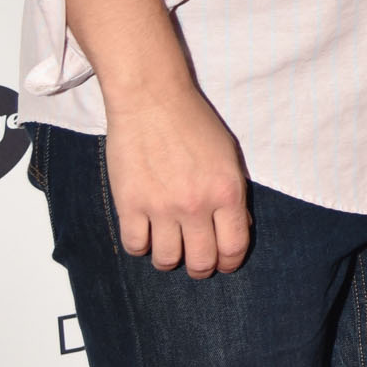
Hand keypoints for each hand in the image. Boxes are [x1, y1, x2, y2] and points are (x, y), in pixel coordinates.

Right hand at [103, 86, 250, 275]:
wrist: (152, 99)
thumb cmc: (193, 123)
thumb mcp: (229, 156)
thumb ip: (234, 195)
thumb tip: (237, 229)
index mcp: (226, 192)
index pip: (233, 248)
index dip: (230, 263)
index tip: (223, 264)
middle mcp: (196, 204)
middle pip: (200, 262)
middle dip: (201, 267)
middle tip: (196, 261)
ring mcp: (161, 206)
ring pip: (166, 260)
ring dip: (170, 259)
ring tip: (169, 246)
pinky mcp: (129, 203)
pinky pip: (135, 246)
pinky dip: (141, 246)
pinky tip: (146, 233)